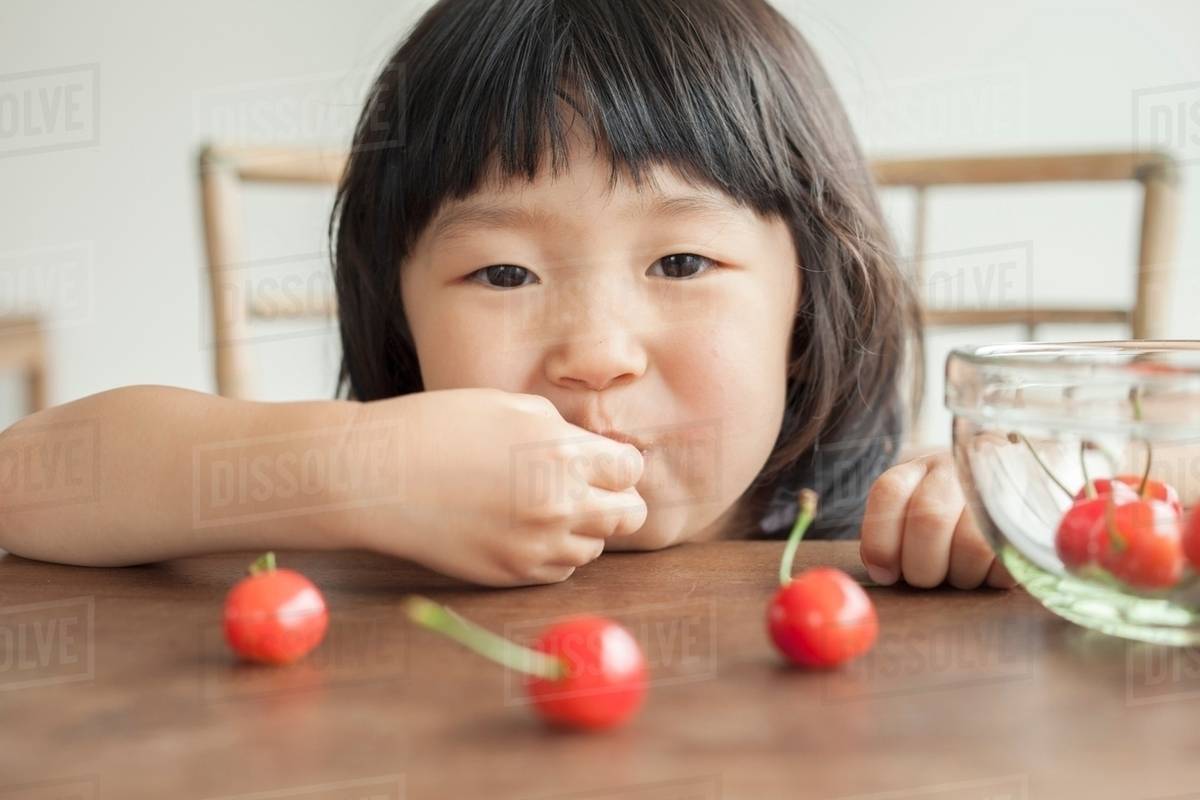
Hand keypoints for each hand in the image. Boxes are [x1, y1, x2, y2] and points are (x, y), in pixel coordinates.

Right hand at [347, 388, 645, 586]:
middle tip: (590, 488)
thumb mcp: (511, 407)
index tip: (600, 461)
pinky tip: (524, 528)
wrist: (378, 477)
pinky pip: (559, 570)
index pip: (631, 470)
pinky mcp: (509, 573)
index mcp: (563, 455)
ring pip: (594, 548)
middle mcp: (559, 506)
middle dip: (615, 500)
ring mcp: (535, 545)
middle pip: (629, 516)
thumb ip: (563, 432)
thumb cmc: (439, 427)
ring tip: (545, 506)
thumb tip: (595, 452)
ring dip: (583, 528)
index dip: (618, 464)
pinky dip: (553, 552)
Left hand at [859, 452, 1013, 588]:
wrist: (1018, 483)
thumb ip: (889, 532)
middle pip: (930, 519)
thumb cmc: (951, 516)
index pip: (889, 492)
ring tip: (960, 573)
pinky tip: (988, 569)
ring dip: (960, 575)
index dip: (881, 542)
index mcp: (920, 469)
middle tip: (926, 579)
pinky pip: (1008, 561)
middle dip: (922, 566)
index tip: (884, 573)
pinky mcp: (1032, 517)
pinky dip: (993, 577)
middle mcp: (958, 471)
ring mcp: (998, 489)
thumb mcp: (912, 511)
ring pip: (971, 545)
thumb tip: (880, 572)